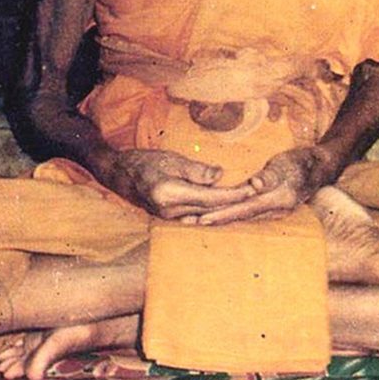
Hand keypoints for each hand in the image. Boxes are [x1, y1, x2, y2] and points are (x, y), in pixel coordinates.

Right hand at [100, 148, 256, 219]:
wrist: (118, 174)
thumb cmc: (144, 161)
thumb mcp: (171, 159)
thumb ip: (196, 171)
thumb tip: (220, 176)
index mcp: (170, 194)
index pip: (210, 198)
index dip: (234, 195)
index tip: (253, 189)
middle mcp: (170, 212)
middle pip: (211, 211)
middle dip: (236, 204)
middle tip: (259, 195)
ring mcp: (169, 219)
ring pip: (206, 217)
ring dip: (227, 211)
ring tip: (250, 203)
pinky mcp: (170, 220)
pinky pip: (197, 218)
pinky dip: (214, 213)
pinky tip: (229, 209)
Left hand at [196, 146, 335, 225]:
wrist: (320, 166)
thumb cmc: (303, 161)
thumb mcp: (287, 164)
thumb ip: (270, 176)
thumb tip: (255, 186)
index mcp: (278, 201)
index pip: (244, 210)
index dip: (223, 214)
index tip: (202, 219)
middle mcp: (275, 211)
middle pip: (239, 218)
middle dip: (215, 221)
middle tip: (189, 225)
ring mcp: (273, 211)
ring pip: (241, 217)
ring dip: (219, 220)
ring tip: (195, 223)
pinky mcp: (270, 207)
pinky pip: (246, 213)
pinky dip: (230, 214)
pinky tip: (216, 215)